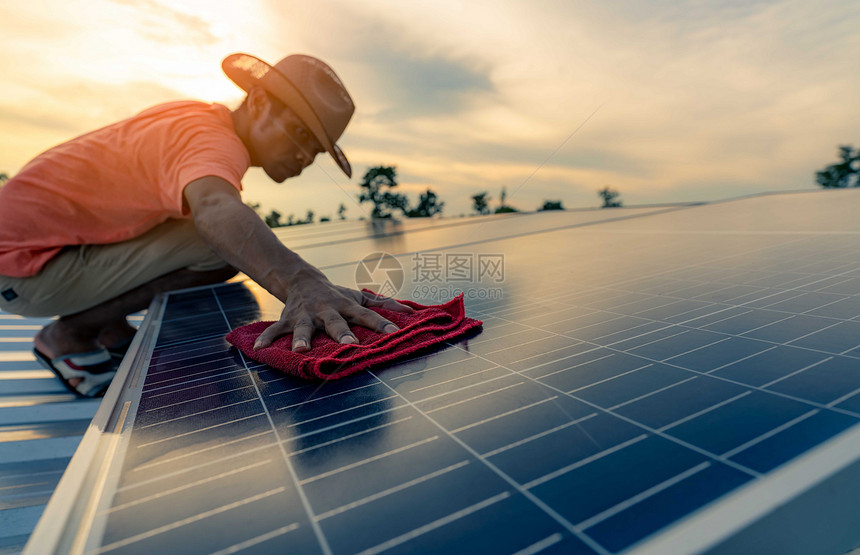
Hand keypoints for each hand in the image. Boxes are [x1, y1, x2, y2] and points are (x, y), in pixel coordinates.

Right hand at [252, 268, 413, 351]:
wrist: (303, 280)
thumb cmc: (338, 295)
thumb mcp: (361, 296)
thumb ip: (385, 304)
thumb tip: (412, 312)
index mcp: (347, 306)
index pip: (367, 315)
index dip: (382, 323)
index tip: (395, 332)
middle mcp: (327, 310)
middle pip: (336, 323)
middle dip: (343, 334)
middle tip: (351, 346)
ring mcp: (306, 315)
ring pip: (304, 328)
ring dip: (302, 339)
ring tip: (301, 350)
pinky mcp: (288, 319)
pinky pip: (276, 329)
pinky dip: (267, 338)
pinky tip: (259, 348)